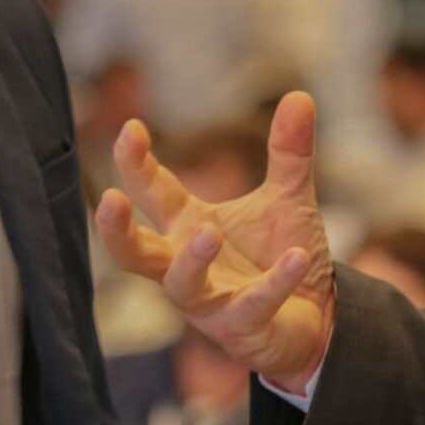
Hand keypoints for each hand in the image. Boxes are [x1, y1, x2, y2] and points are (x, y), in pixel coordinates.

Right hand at [95, 91, 335, 394]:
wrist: (316, 320)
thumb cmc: (279, 257)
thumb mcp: (288, 198)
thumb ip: (289, 152)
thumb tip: (299, 95)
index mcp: (188, 227)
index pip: (152, 192)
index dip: (135, 163)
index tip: (132, 127)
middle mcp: (186, 266)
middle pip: (134, 253)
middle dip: (117, 230)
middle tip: (109, 200)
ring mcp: (210, 303)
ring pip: (181, 285)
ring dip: (191, 259)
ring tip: (207, 232)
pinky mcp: (241, 329)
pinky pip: (250, 306)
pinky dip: (273, 282)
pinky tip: (297, 258)